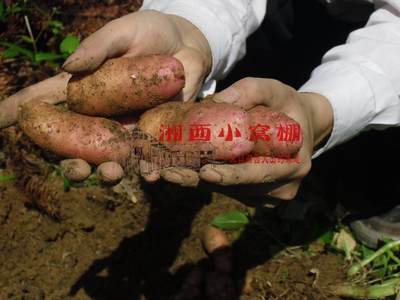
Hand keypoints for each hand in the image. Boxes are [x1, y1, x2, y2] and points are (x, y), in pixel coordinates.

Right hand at [1, 10, 211, 181]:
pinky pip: (152, 156)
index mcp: (85, 90)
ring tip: (114, 174)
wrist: (188, 43)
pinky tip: (152, 175)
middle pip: (79, 144)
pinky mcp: (159, 131)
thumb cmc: (149, 33)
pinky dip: (151, 169)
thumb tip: (69, 67)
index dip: (19, 114)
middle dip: (75, 163)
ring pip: (114, 158)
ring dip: (111, 172)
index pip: (47, 103)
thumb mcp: (122, 33)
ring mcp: (131, 125)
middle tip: (78, 169)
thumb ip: (97, 48)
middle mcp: (103, 114)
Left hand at [160, 77, 332, 199]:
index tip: (204, 173)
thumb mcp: (274, 90)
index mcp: (294, 166)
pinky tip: (182, 168)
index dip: (231, 176)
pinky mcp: (255, 196)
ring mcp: (268, 197)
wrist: (302, 125)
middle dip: (201, 180)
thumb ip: (248, 92)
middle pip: (236, 187)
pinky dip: (205, 180)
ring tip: (167, 169)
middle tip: (169, 173)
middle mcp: (282, 188)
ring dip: (197, 181)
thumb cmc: (287, 105)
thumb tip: (214, 102)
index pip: (258, 174)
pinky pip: (227, 190)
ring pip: (227, 191)